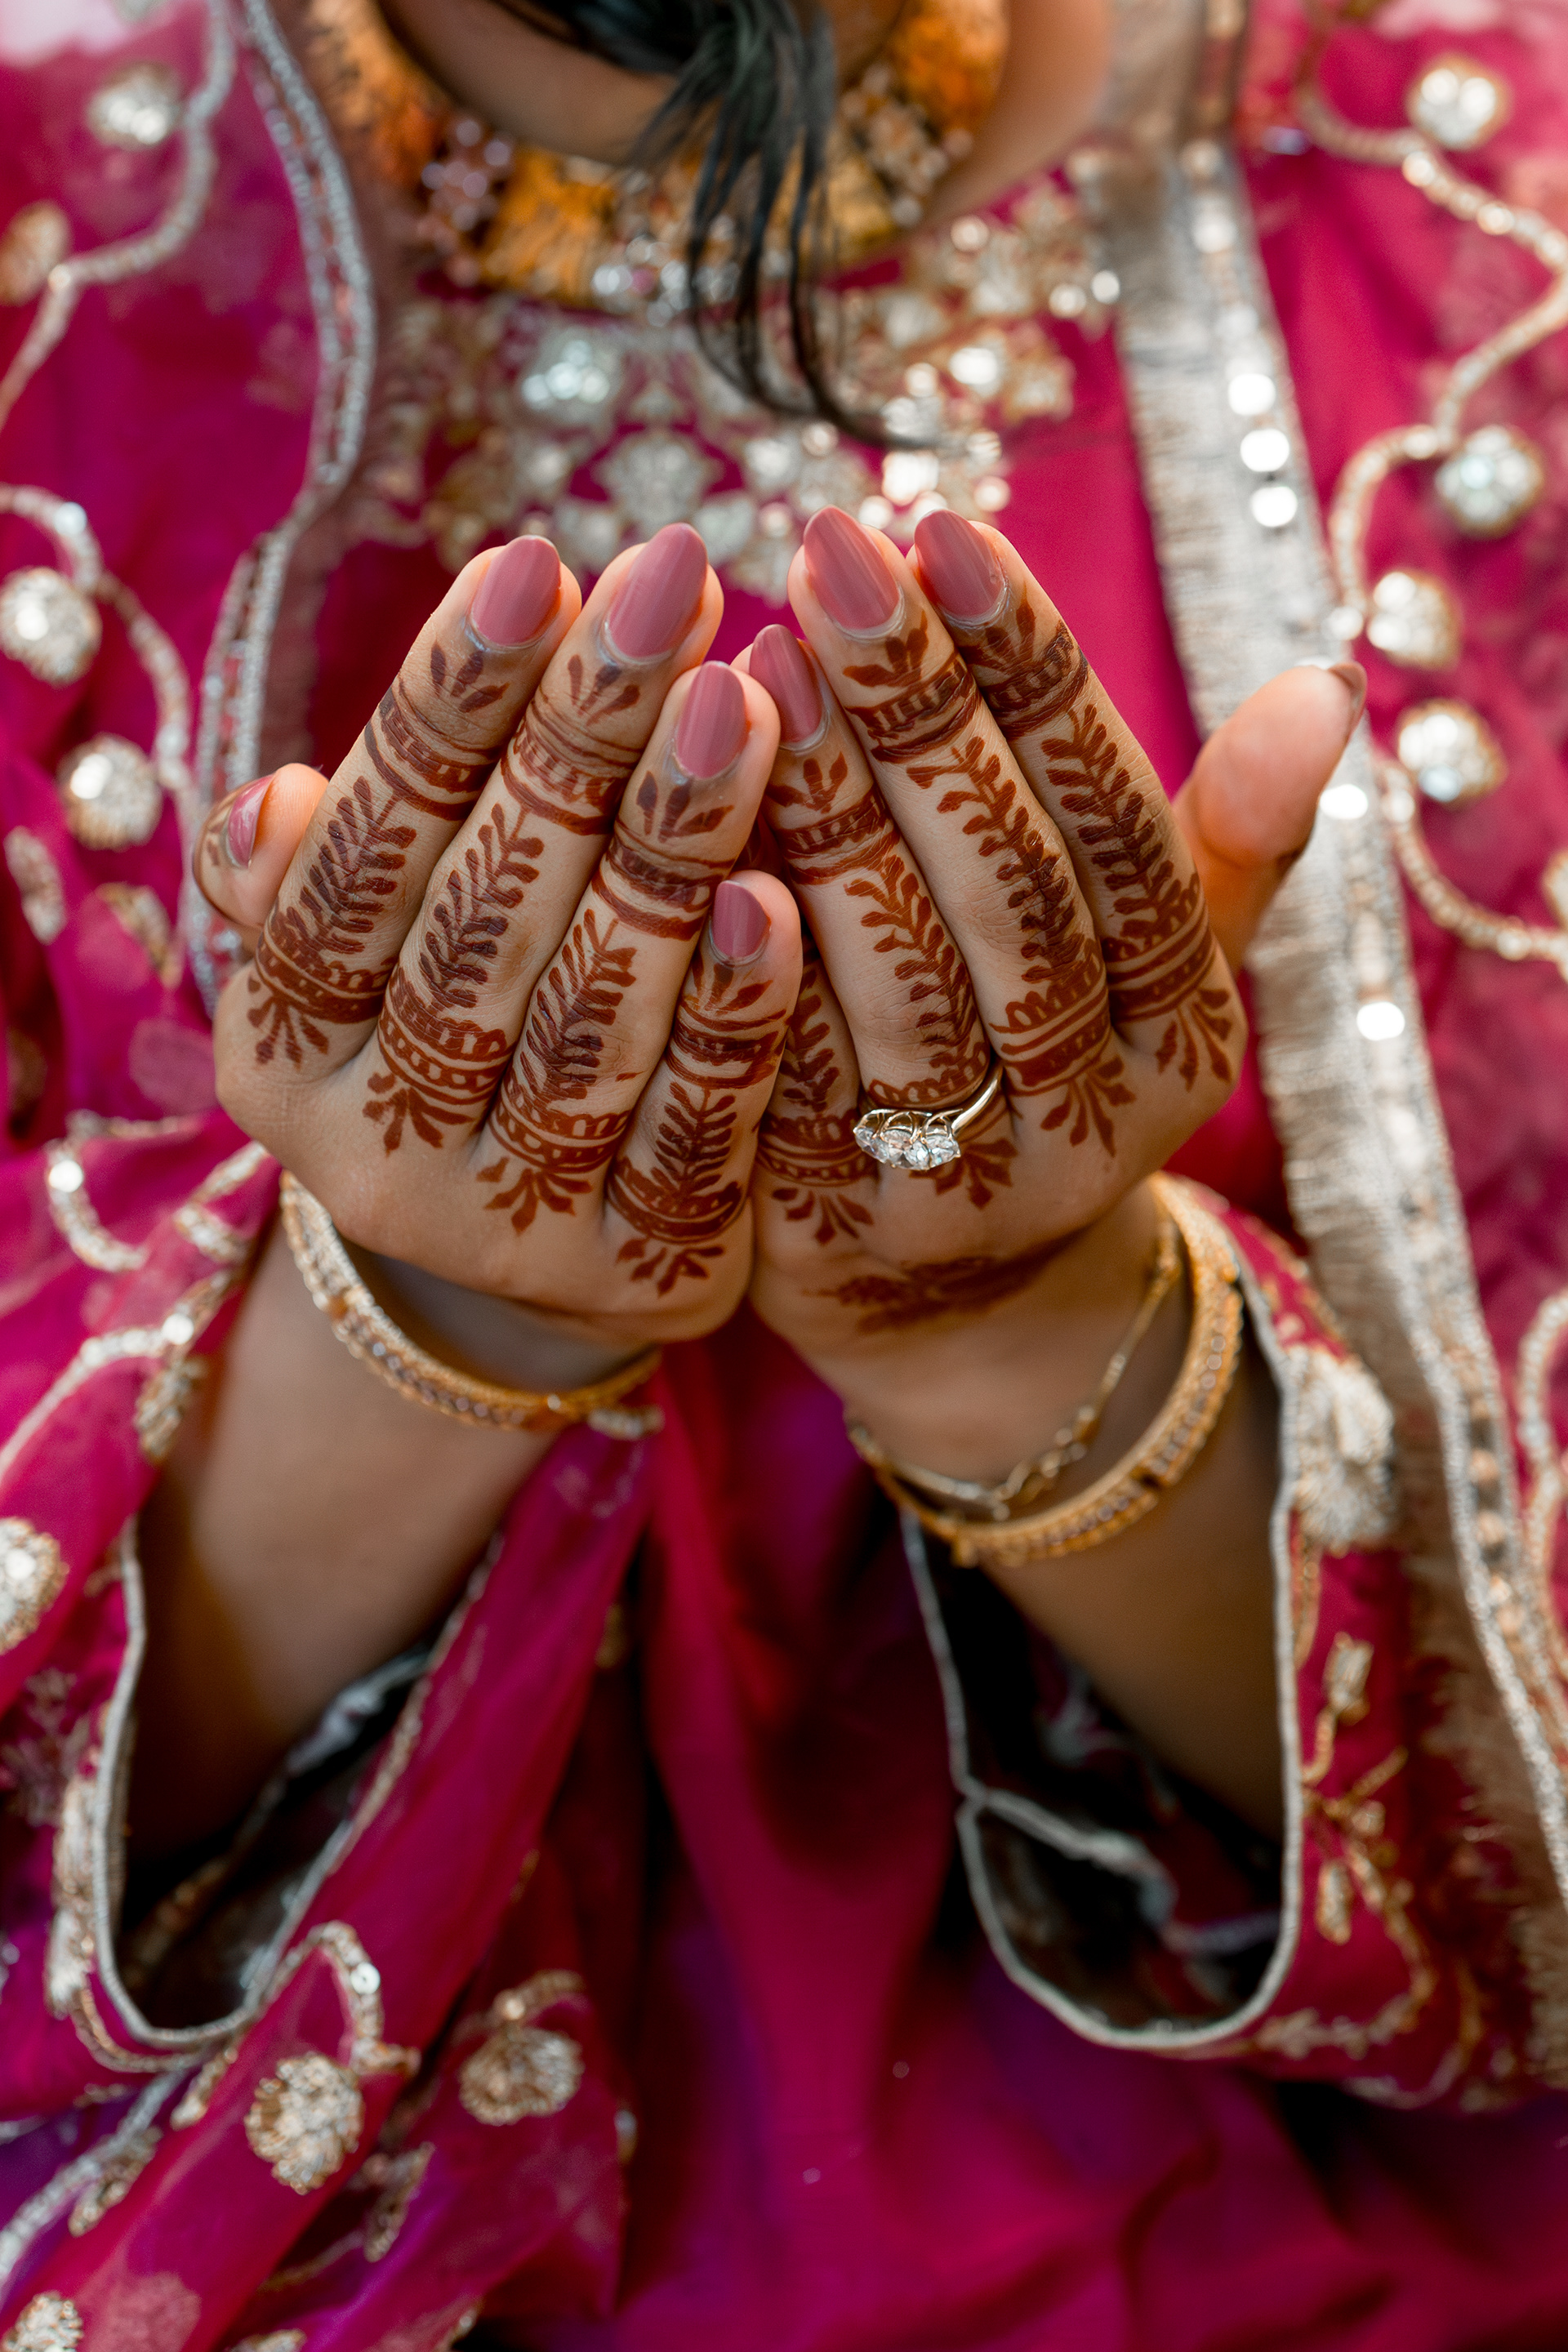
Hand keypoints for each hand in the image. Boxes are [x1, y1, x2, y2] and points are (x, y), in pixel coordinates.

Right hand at [196, 524, 801, 1370]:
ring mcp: (510, 1228)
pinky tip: (781, 891)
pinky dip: (734, 1011)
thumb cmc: (448, 1035)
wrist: (533, 1261)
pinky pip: (696, 1128)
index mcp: (281, 1049)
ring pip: (590, 1022)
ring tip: (742, 699)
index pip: (354, 861)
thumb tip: (278, 798)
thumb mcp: (353, 965)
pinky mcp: (643, 1271)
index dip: (442, 709)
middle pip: (479, 926)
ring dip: (666, 853)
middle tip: (670, 581)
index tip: (536, 562)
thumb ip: (315, 879)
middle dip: (578, 741)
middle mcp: (373, 1152)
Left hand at [743, 508, 1358, 1466]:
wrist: (958, 1299)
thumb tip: (1327, 683)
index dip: (1034, 673)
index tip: (948, 526)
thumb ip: (1221, 835)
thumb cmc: (1051, 1057)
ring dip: (827, 807)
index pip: (1117, 825)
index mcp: (1183, 1027)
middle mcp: (1090, 1114)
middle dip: (918, 706)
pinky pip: (785, 1068)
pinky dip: (747, 947)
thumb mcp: (1157, 964)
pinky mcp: (830, 1223)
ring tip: (755, 654)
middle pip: (1009, 888)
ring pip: (899, 976)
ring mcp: (961, 1179)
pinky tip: (697, 826)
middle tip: (828, 546)